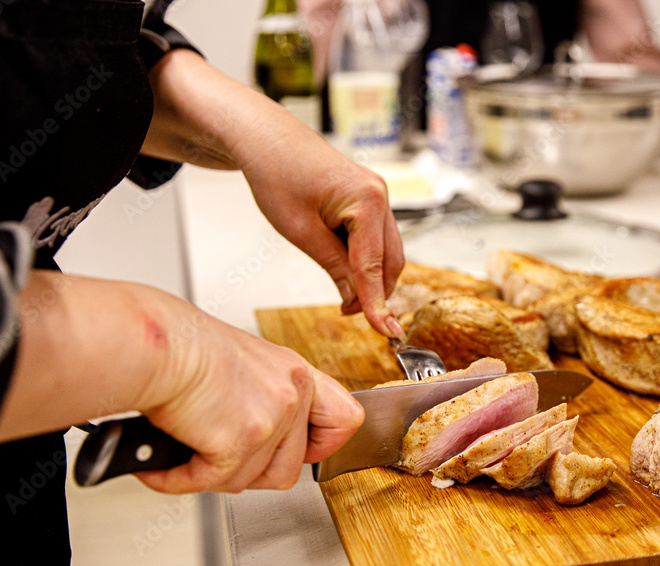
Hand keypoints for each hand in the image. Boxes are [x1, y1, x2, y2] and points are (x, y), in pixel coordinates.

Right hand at [0, 272, 363, 492]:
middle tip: (216, 460)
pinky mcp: (241, 441)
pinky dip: (179, 479)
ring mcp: (273, 418)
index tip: (304, 455)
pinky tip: (161, 465)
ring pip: (254, 480)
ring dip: (215, 477)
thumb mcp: (240, 363)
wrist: (153, 342)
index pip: (345, 418)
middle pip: (290, 466)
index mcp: (294, 372)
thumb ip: (258, 398)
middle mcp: (292, 393)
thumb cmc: (179, 344)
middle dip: (248, 471)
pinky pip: (213, 482)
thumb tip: (251, 441)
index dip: (324, 446)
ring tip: (185, 457)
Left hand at [238, 125, 405, 338]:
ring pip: (387, 252)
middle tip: (347, 312)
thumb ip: (332, 265)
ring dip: (371, 277)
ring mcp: (378, 195)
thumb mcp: (299, 231)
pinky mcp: (369, 199)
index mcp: (367, 200)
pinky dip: (365, 259)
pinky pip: (377, 238)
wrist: (268, 139)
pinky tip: (345, 270)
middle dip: (375, 292)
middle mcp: (381, 196)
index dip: (377, 302)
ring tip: (343, 295)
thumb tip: (353, 297)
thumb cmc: (277, 174)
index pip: (373, 265)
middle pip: (391, 261)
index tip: (386, 332)